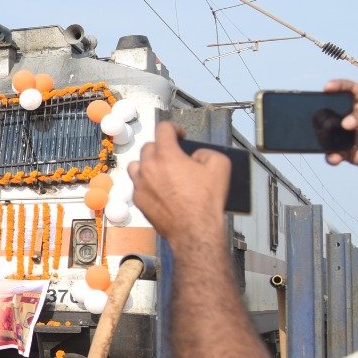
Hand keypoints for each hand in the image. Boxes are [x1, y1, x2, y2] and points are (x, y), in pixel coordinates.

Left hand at [128, 121, 230, 249]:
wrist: (194, 229)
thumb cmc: (206, 200)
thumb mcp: (220, 165)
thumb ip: (206, 152)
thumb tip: (195, 156)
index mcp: (166, 155)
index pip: (163, 129)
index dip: (174, 128)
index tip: (180, 135)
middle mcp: (148, 167)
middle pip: (149, 147)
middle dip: (162, 147)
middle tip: (174, 156)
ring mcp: (140, 184)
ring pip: (137, 165)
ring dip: (148, 164)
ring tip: (162, 170)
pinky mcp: (138, 200)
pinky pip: (138, 185)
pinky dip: (146, 183)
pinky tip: (159, 188)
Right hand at [324, 79, 357, 176]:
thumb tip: (345, 124)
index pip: (350, 90)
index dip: (338, 86)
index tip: (327, 88)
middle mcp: (356, 118)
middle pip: (335, 109)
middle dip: (324, 110)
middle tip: (319, 114)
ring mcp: (350, 135)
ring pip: (329, 131)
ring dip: (323, 134)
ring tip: (325, 139)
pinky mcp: (348, 152)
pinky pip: (333, 153)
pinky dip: (331, 155)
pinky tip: (335, 157)